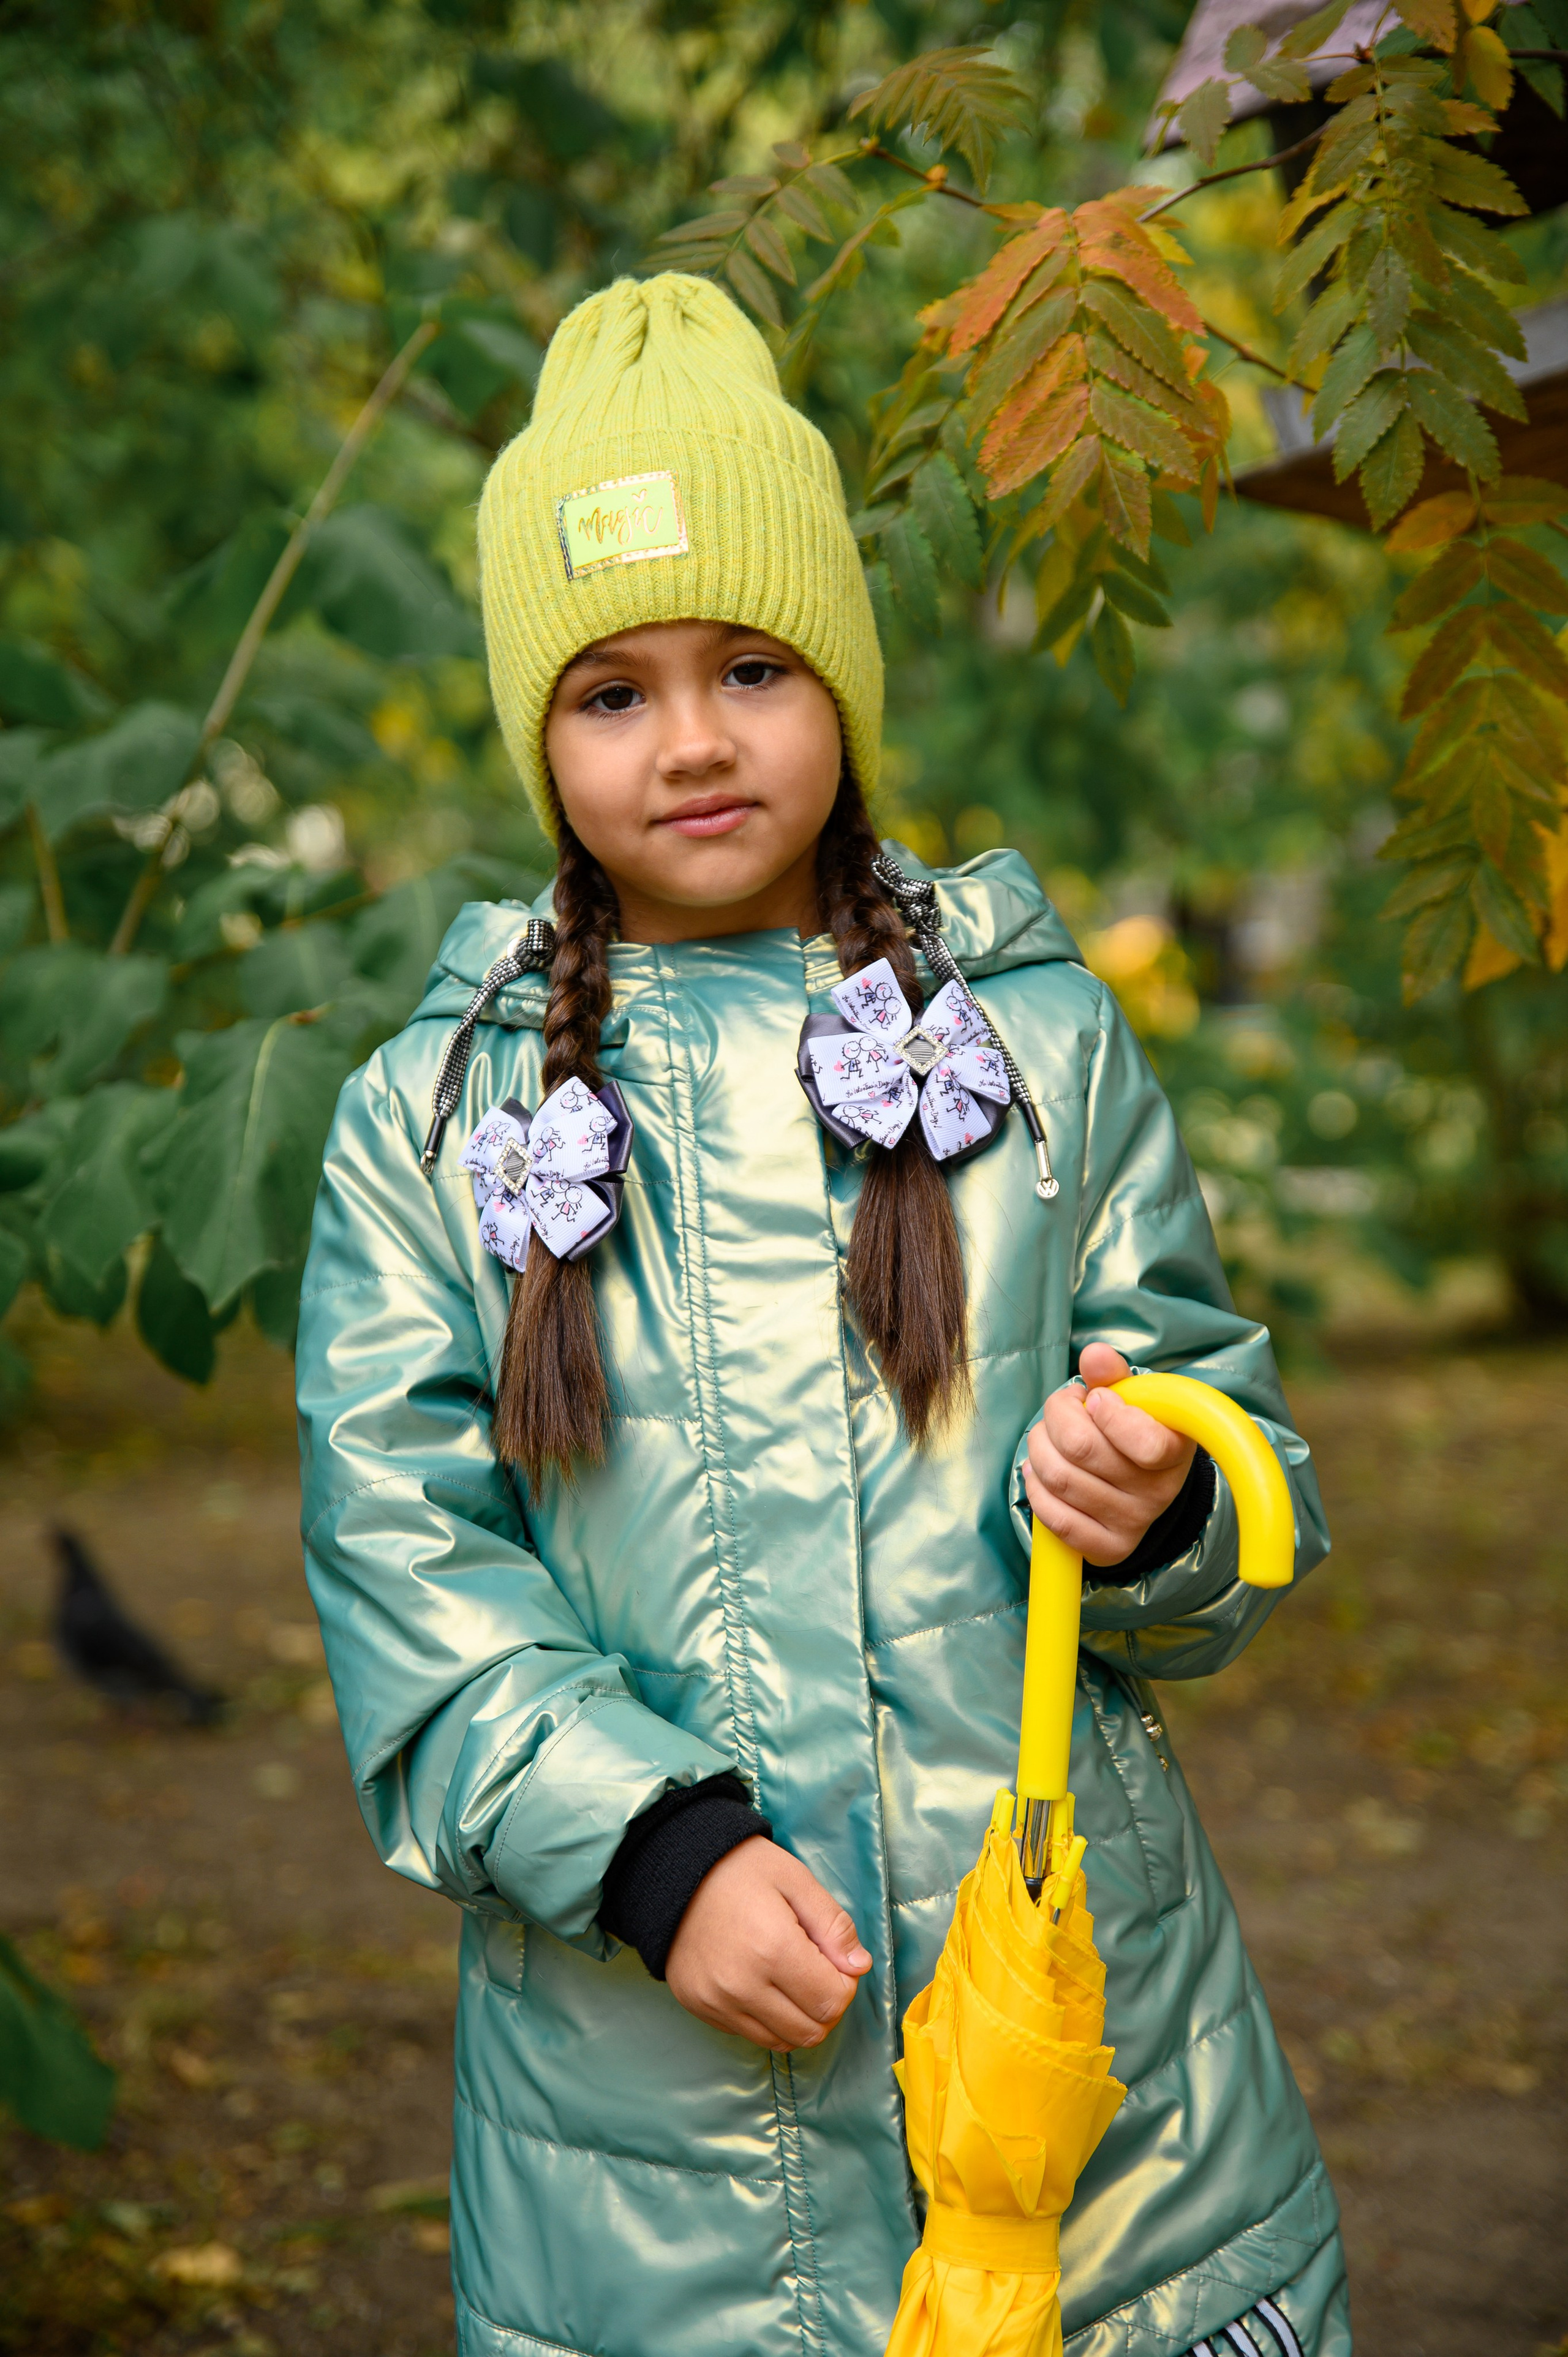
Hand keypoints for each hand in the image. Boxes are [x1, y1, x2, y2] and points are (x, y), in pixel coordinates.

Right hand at [664, 1836, 871, 2050]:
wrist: (674, 1871)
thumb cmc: (740, 1869)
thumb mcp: (796, 1880)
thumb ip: (833, 1925)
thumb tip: (859, 1966)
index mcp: (772, 1949)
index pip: (832, 2001)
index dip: (845, 1984)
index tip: (834, 1959)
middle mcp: (742, 1986)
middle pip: (811, 2030)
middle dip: (826, 2005)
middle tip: (816, 1970)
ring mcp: (717, 2002)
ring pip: (782, 2041)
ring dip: (798, 2017)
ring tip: (790, 1977)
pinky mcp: (700, 2008)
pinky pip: (750, 2034)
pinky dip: (767, 2019)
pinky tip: (761, 1983)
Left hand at [1023, 1342, 1195, 1567]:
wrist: (1144, 1486)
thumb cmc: (1135, 1430)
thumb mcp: (1135, 1399)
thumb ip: (1113, 1375)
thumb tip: (1094, 1354)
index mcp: (1174, 1450)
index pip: (1144, 1441)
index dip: (1107, 1412)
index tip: (1095, 1399)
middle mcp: (1158, 1493)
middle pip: (1081, 1449)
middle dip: (1057, 1416)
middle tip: (1061, 1409)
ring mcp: (1134, 1524)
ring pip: (1060, 1479)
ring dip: (1039, 1448)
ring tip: (1047, 1437)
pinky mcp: (1108, 1549)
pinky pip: (1056, 1519)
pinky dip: (1036, 1489)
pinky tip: (1038, 1471)